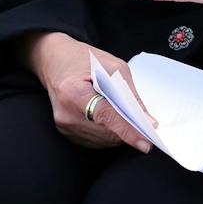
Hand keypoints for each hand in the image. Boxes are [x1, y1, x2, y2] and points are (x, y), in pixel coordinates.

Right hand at [26, 32, 152, 152]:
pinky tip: (105, 115)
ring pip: (106, 140)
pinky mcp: (68, 134)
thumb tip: (148, 122)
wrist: (54, 61)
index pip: (105, 116)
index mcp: (72, 91)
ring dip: (118, 130)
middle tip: (138, 116)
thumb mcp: (111, 67)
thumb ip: (130, 95)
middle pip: (108, 131)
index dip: (127, 130)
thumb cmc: (82, 59)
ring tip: (113, 106)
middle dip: (128, 127)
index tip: (145, 143)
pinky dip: (109, 131)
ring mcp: (65, 126)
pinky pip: (98, 141)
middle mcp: (66, 113)